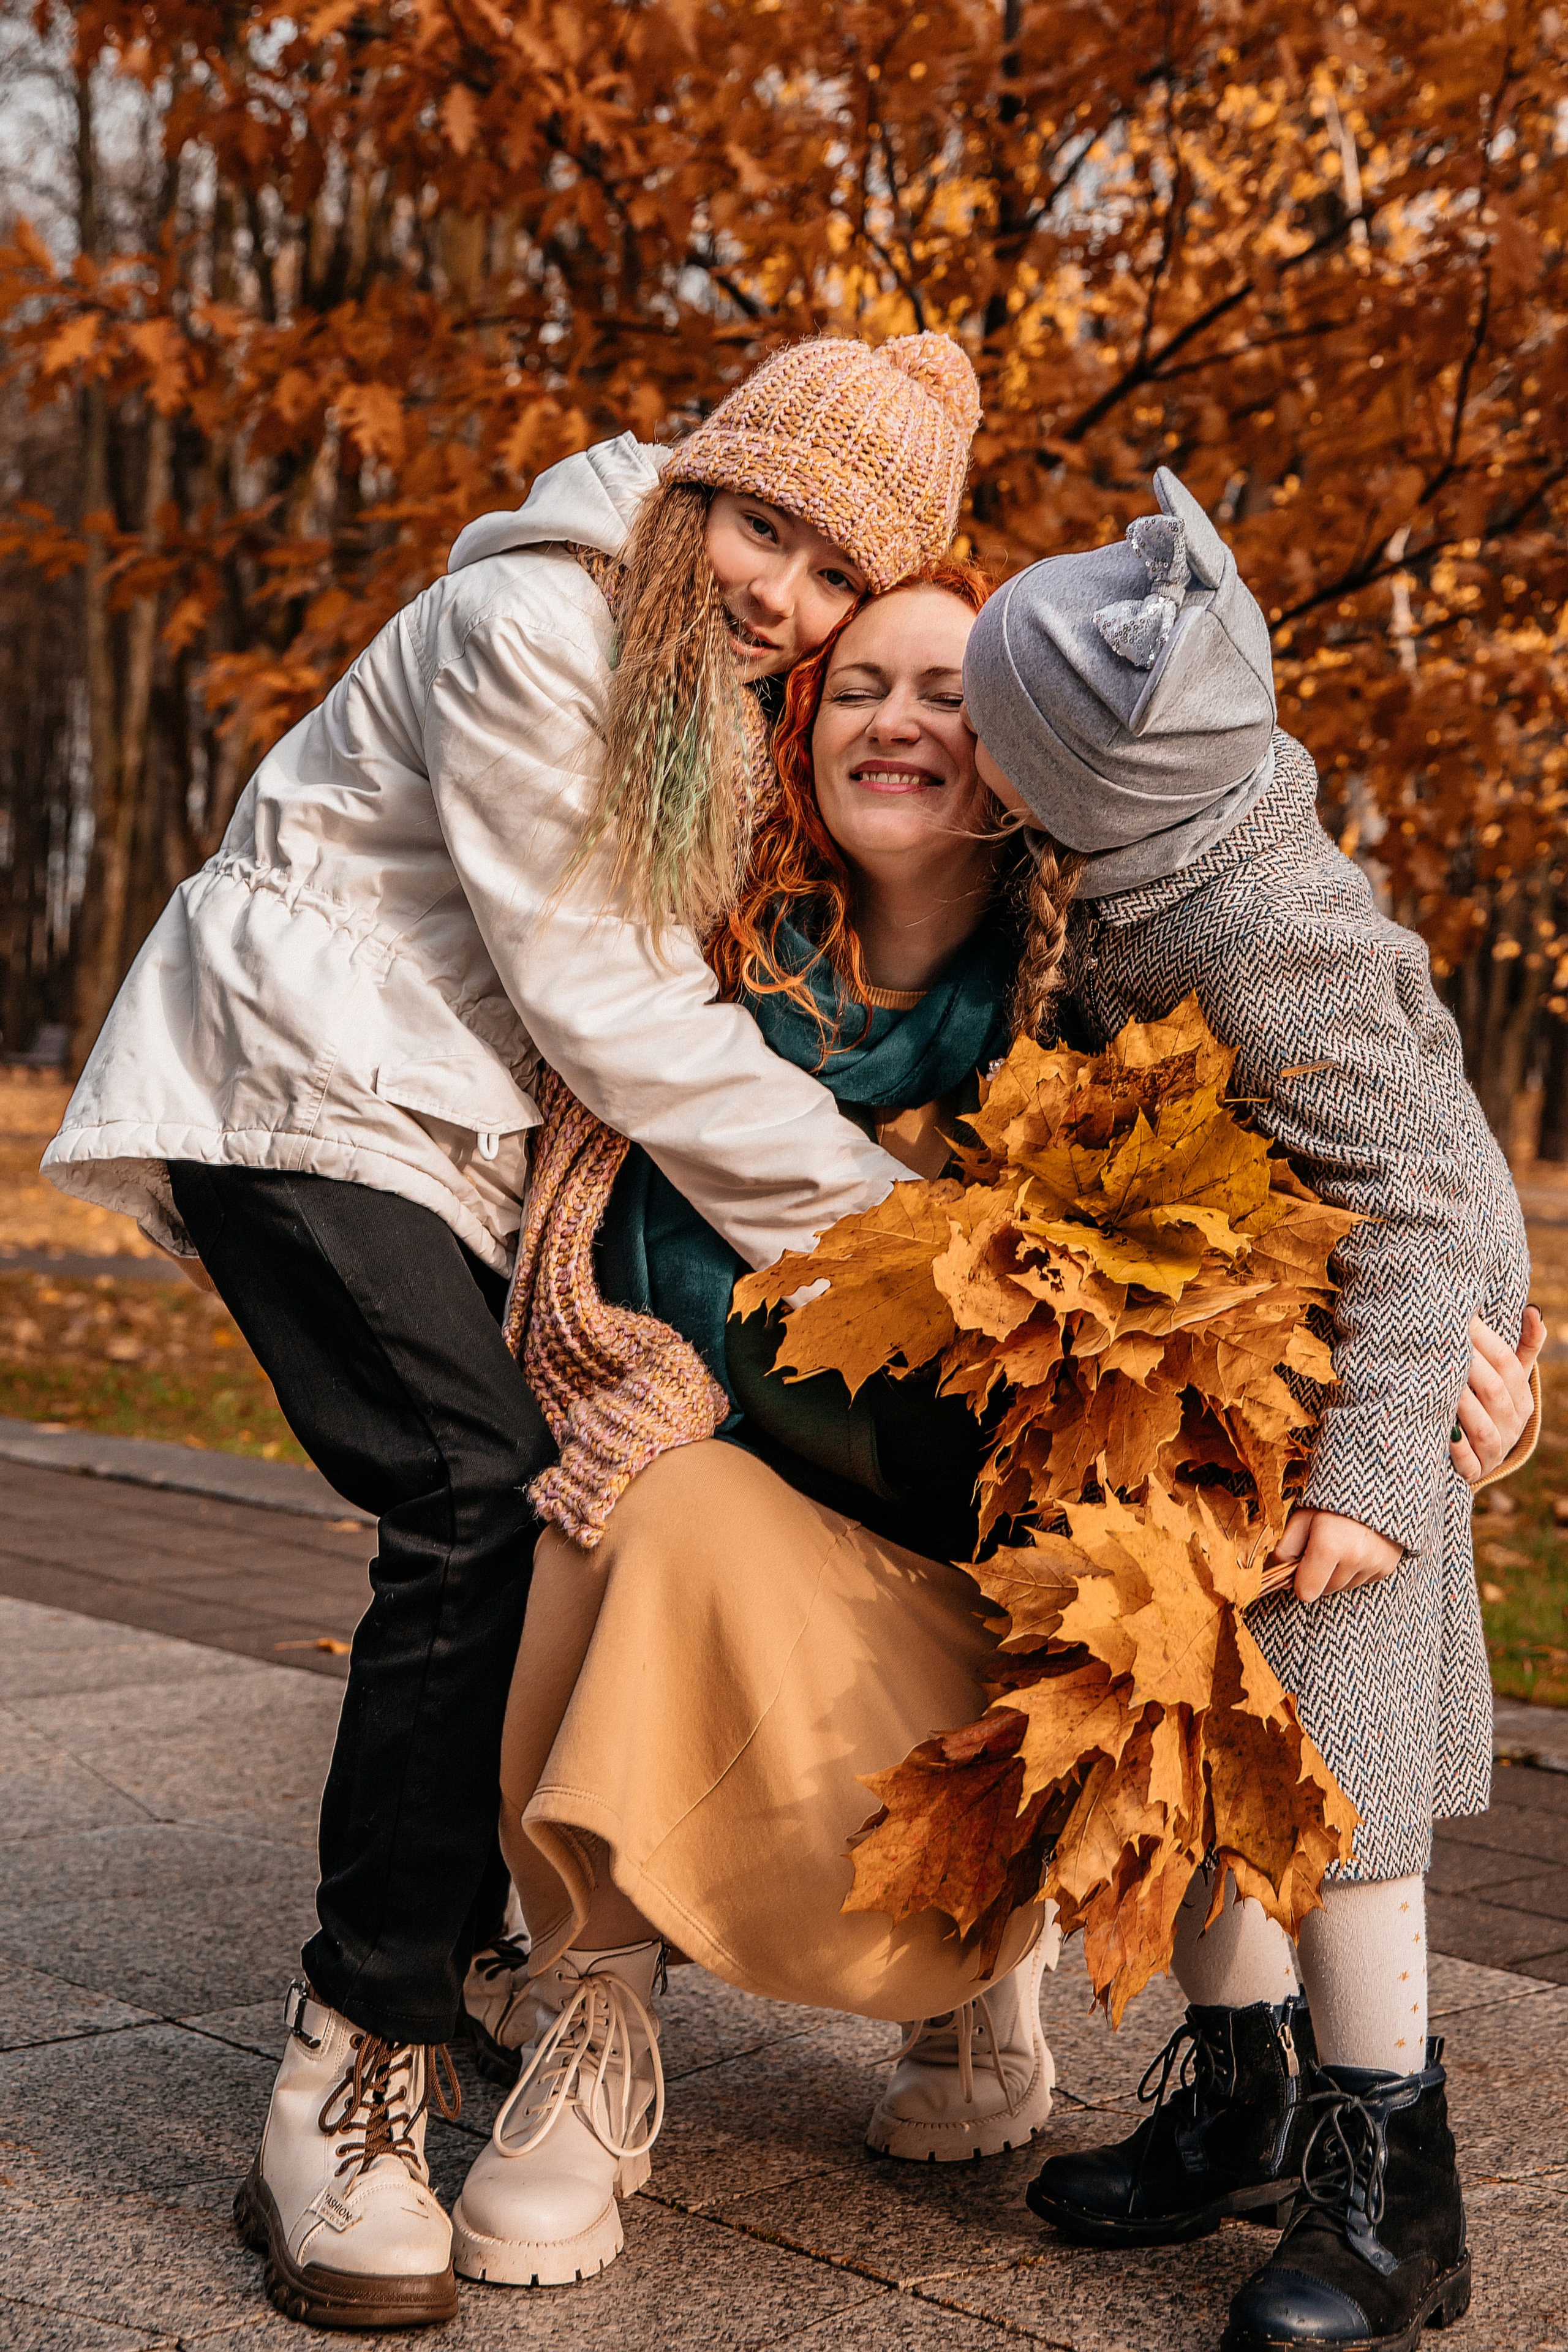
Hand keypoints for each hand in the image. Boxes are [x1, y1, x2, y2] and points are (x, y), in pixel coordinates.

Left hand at [1269, 1509, 1403, 1603]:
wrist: (1374, 1486)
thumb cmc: (1330, 1499)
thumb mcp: (1301, 1516)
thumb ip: (1286, 1547)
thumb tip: (1282, 1577)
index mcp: (1329, 1545)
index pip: (1306, 1591)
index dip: (1299, 1582)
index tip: (1300, 1566)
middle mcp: (1354, 1558)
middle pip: (1325, 1590)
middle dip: (1318, 1575)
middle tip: (1321, 1548)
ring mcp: (1374, 1564)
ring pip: (1343, 1587)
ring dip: (1337, 1574)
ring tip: (1340, 1544)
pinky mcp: (1387, 1567)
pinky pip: (1362, 1582)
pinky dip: (1355, 1571)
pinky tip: (1355, 1548)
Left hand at [1451, 1308, 1545, 1481]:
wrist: (1478, 1455)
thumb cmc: (1489, 1403)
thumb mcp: (1509, 1378)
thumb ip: (1524, 1346)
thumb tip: (1532, 1310)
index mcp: (1522, 1398)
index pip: (1508, 1364)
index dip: (1485, 1339)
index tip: (1462, 1317)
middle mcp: (1512, 1425)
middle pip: (1494, 1391)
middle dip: (1470, 1364)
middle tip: (1444, 1341)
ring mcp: (1495, 1451)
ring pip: (1482, 1426)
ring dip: (1462, 1403)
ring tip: (1441, 1381)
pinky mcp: (1475, 1472)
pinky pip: (1468, 1462)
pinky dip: (1457, 1447)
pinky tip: (1445, 1431)